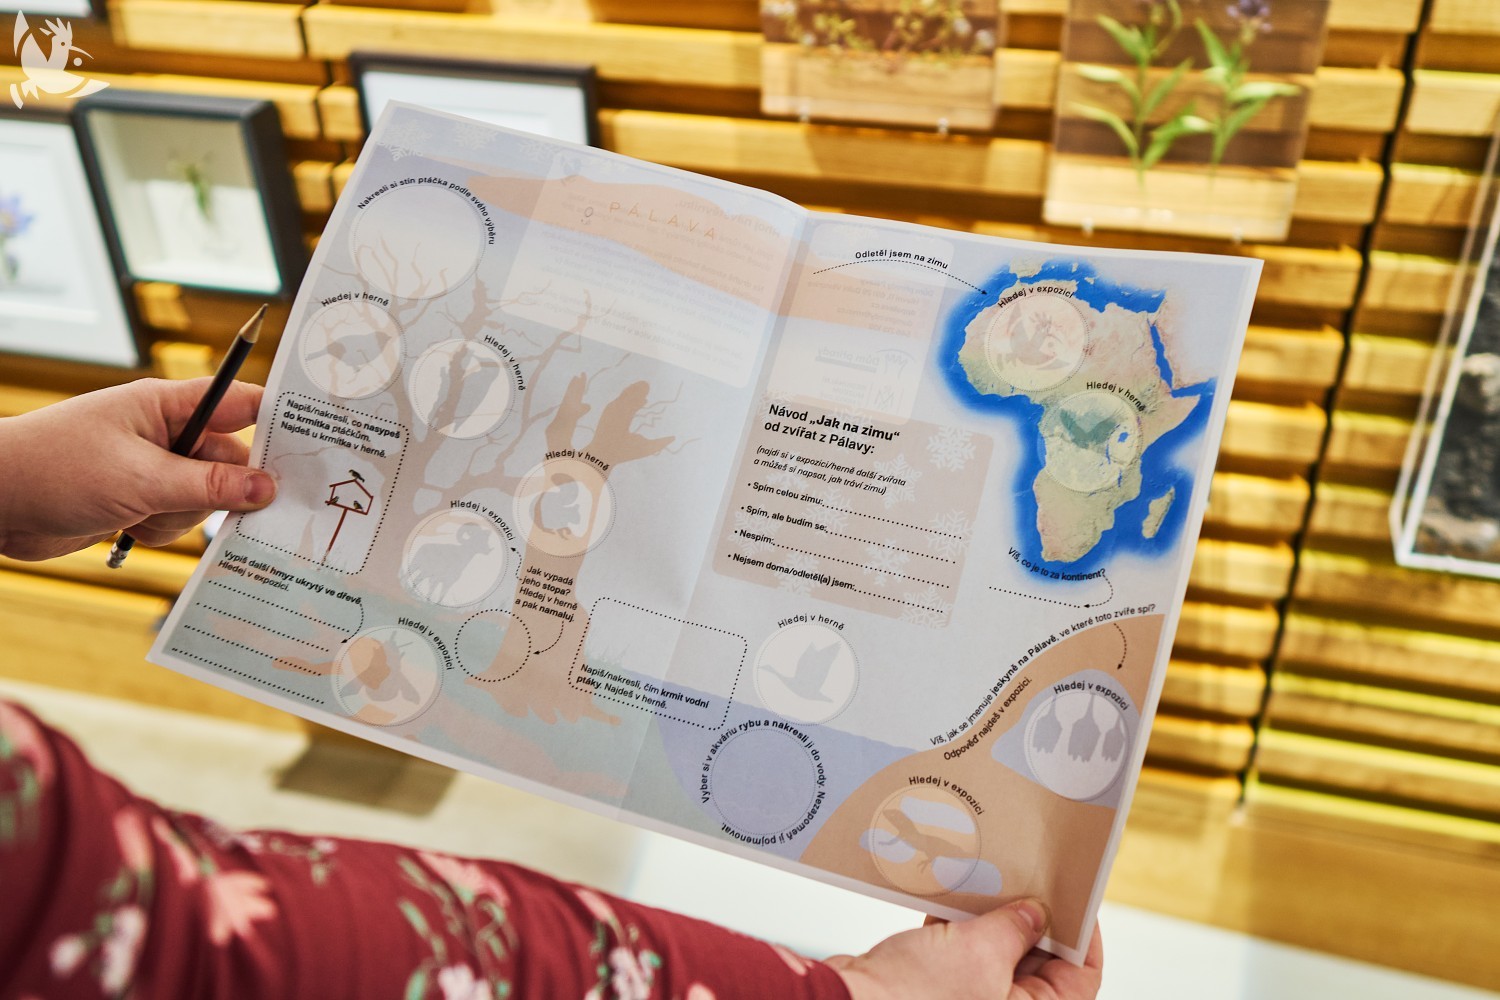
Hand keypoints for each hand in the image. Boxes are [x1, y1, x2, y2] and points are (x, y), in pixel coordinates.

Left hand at [0, 378, 276, 560]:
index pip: (241, 404)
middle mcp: (165, 433)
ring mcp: (153, 467)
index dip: (278, 420)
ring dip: (184, 514)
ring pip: (207, 496)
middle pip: (231, 461)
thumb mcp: (142, 478)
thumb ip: (211, 484)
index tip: (317, 444)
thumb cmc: (54, 469)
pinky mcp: (140, 499)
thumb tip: (269, 487)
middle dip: (226, 489)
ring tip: (143, 512)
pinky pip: (180, 517)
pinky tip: (130, 526)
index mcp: (166, 405)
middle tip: (214, 501)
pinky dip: (163, 528)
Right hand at [827, 900, 1101, 999]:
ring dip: (994, 919)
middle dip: (1034, 920)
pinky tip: (956, 898)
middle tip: (1032, 877)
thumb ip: (1015, 928)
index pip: (1080, 977)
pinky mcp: (938, 991)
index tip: (1076, 899)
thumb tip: (1037, 913)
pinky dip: (961, 928)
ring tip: (996, 881)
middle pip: (1039, 964)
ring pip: (998, 955)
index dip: (1083, 936)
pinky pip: (963, 955)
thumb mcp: (980, 953)